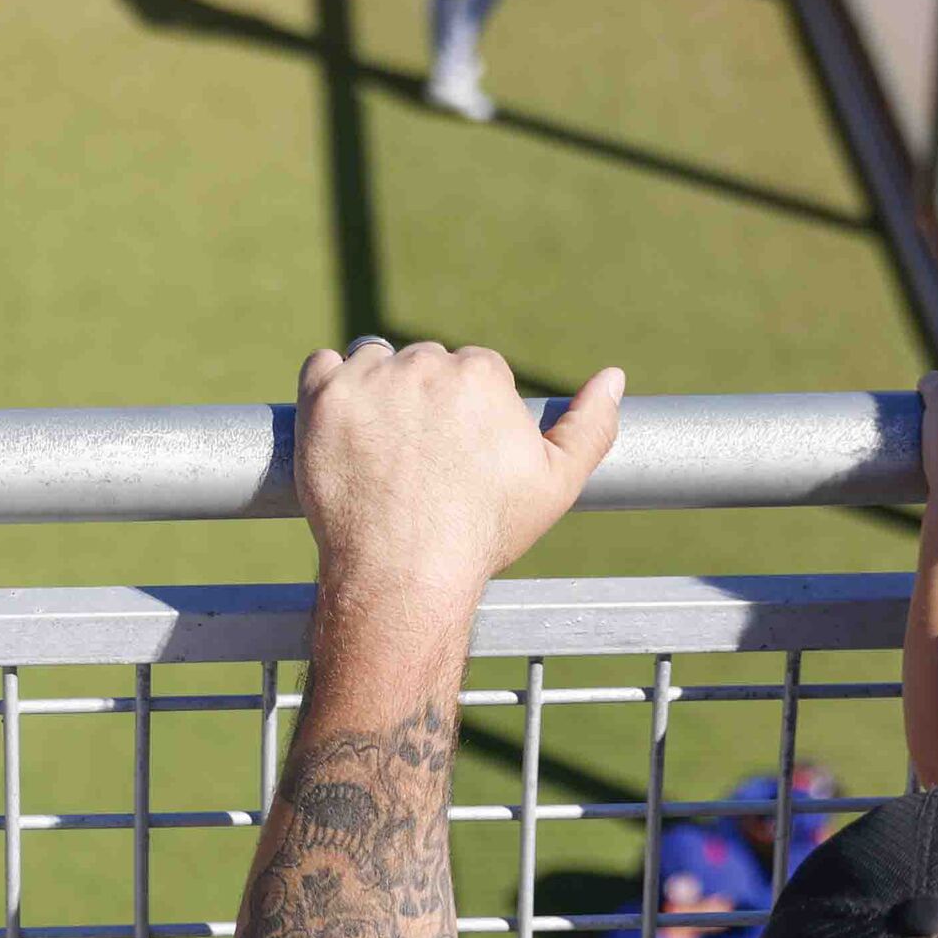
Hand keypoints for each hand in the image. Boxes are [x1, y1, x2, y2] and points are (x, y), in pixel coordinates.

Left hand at [294, 339, 621, 611]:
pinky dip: (330, 389)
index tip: (458, 455)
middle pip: (425, 364)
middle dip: (424, 401)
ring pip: (374, 362)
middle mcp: (425, 362)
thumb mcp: (558, 484)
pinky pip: (322, 366)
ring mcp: (370, 378)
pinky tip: (345, 430)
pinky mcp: (322, 397)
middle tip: (419, 461)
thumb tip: (615, 377)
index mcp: (482, 372)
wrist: (405, 575)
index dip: (468, 416)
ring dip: (378, 392)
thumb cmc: (484, 532)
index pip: (474, 371)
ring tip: (382, 451)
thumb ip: (592, 424)